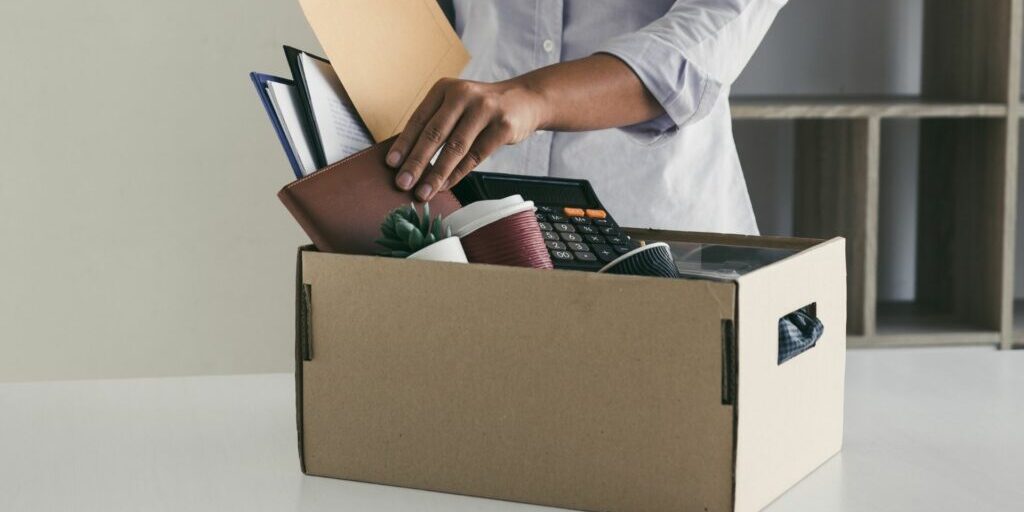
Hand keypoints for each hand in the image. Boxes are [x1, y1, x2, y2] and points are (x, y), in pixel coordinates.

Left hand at [387, 77, 546, 200]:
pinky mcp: (502, 126)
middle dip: (416, 162)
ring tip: (423, 192)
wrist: (525, 100)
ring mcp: (484, 109)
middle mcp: (463, 95)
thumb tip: (407, 160)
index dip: (404, 143)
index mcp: (445, 89)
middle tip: (402, 183)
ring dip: (436, 174)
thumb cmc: (482, 109)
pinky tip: (445, 186)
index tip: (391, 164)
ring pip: (455, 148)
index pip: (419, 119)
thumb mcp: (457, 105)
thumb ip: (436, 124)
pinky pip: (475, 156)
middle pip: (434, 134)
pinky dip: (458, 174)